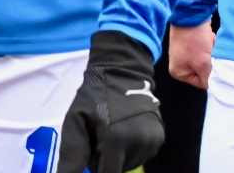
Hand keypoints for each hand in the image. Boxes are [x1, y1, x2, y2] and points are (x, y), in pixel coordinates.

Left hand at [58, 30, 164, 172]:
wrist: (123, 71)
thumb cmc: (94, 96)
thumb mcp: (76, 121)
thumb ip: (73, 154)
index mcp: (117, 140)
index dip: (97, 167)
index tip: (91, 153)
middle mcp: (140, 144)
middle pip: (117, 169)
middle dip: (104, 160)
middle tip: (97, 137)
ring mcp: (153, 141)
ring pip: (129, 164)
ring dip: (117, 156)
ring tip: (110, 132)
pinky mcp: (160, 138)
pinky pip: (140, 155)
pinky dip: (130, 149)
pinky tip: (124, 130)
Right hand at [168, 22, 213, 89]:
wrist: (191, 14)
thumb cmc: (193, 39)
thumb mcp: (202, 63)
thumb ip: (208, 79)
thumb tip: (214, 90)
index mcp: (179, 72)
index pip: (202, 83)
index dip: (210, 74)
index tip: (212, 63)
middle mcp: (181, 63)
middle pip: (206, 70)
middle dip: (211, 61)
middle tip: (210, 51)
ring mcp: (187, 52)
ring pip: (208, 59)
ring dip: (212, 52)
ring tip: (209, 42)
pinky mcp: (194, 42)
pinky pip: (207, 49)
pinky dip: (211, 44)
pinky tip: (209, 37)